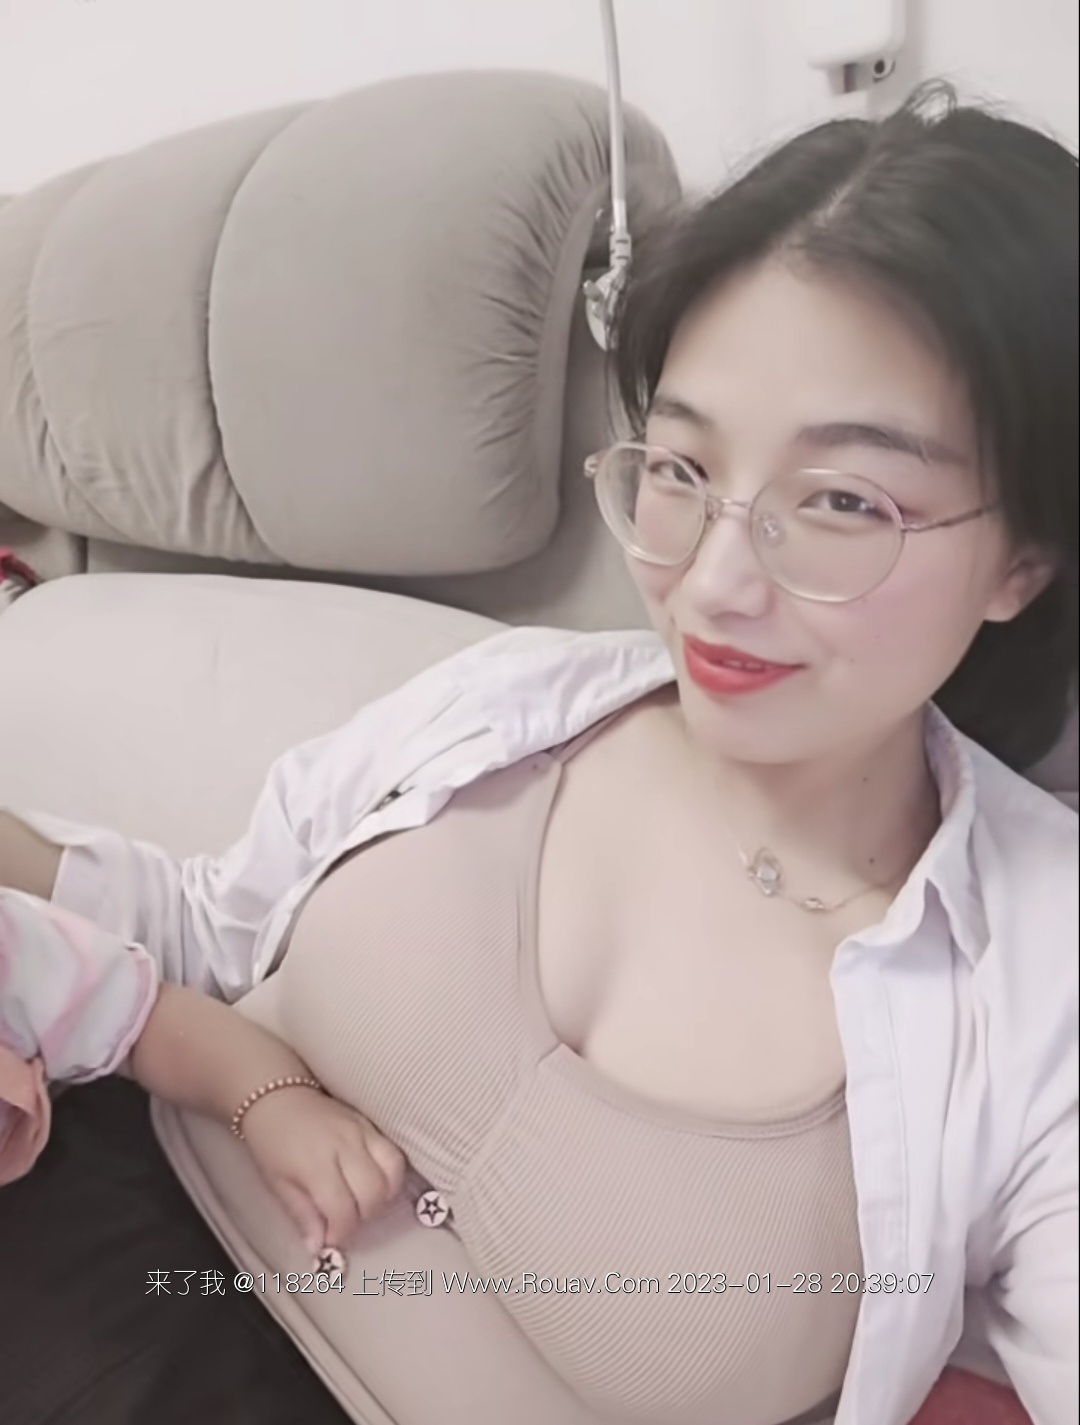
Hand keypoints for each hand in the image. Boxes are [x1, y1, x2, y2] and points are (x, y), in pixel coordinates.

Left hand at [238, 1086, 406, 1254]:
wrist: (278, 1097)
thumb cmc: (272, 1143)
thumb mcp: (278, 1183)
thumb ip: (302, 1215)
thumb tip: (319, 1248)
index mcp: (316, 1164)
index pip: (343, 1208)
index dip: (342, 1233)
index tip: (333, 1241)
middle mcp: (345, 1146)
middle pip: (373, 1192)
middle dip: (365, 1216)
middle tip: (348, 1221)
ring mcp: (362, 1131)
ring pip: (393, 1170)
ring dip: (384, 1195)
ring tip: (365, 1202)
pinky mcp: (370, 1123)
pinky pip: (394, 1152)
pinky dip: (391, 1174)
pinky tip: (376, 1183)